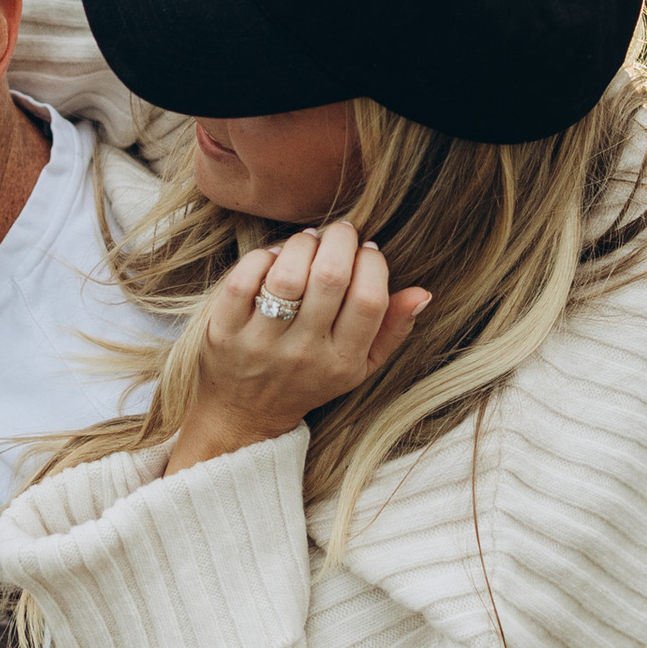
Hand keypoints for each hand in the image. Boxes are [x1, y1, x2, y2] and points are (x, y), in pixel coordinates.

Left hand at [165, 217, 429, 475]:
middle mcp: (303, 355)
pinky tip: (274, 257)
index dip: (373, 264)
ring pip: (288, 274)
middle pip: (331, 278)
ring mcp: (260, 344)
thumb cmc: (310, 380)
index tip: (367, 251)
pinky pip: (243, 279)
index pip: (370, 300)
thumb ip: (393, 329)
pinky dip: (262, 257)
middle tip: (340, 232)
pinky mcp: (223, 332)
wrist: (245, 415)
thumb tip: (423, 293)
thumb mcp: (359, 367)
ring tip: (309, 241)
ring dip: (302, 244)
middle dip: (340, 240)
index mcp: (342, 362)